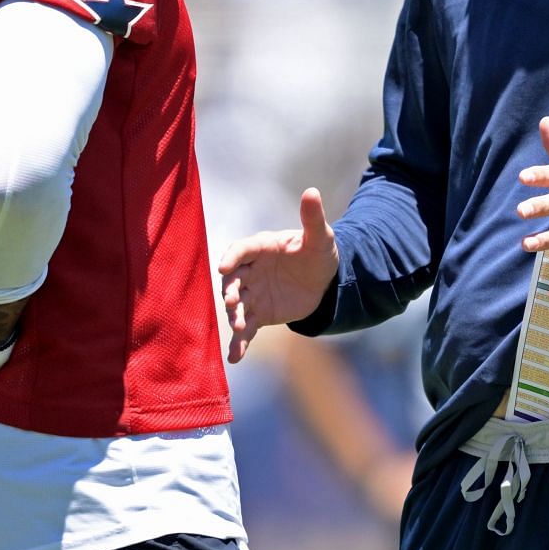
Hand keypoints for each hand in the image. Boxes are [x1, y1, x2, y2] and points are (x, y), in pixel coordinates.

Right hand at [218, 187, 339, 363]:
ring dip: (234, 316)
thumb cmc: (318, 253)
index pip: (241, 250)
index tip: (224, 268)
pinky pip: (246, 329)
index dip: (231, 257)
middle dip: (230, 290)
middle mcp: (251, 271)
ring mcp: (252, 294)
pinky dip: (239, 344)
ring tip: (239, 328)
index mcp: (261, 248)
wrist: (325, 283)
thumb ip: (313, 218)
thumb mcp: (320, 237)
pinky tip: (235, 358)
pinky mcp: (258, 315)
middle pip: (233, 280)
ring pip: (237, 306)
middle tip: (233, 301)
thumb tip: (312, 191)